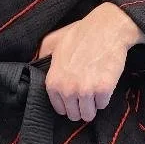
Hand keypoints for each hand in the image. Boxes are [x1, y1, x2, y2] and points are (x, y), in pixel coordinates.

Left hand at [38, 1, 144, 121]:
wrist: (106, 28)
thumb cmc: (80, 34)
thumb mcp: (52, 42)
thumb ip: (42, 58)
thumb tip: (37, 68)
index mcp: (54, 82)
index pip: (59, 109)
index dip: (68, 104)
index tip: (74, 97)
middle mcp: (67, 89)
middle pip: (74, 115)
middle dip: (80, 107)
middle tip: (86, 93)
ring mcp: (86, 91)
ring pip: (88, 115)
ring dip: (92, 105)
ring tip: (94, 89)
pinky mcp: (103, 89)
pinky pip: (103, 105)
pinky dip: (104, 97)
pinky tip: (103, 82)